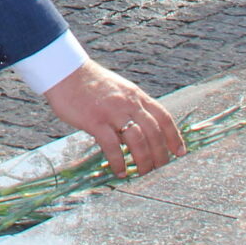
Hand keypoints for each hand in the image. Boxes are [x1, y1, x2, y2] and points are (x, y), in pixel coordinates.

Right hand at [41, 61, 184, 179]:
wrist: (65, 71)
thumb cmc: (89, 83)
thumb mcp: (118, 89)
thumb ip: (130, 106)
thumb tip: (137, 129)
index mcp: (136, 96)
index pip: (163, 117)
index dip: (174, 136)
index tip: (180, 151)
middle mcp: (129, 103)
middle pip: (154, 133)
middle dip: (161, 154)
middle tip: (161, 169)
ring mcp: (113, 112)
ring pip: (138, 141)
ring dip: (143, 160)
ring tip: (143, 173)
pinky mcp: (95, 121)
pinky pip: (112, 146)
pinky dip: (119, 161)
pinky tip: (120, 171)